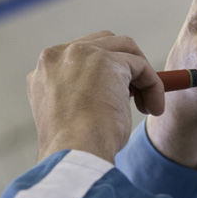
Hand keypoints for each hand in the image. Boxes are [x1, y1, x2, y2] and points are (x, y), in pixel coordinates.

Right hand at [27, 31, 163, 163]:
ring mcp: (80, 54)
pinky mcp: (106, 60)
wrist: (73, 154)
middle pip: (102, 43)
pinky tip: (153, 109)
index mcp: (43, 72)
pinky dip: (153, 86)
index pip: (79, 57)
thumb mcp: (70, 117)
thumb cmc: (74, 148)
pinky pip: (140, 66)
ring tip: (146, 105)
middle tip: (134, 96)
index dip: (102, 72)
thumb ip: (83, 95)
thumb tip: (116, 93)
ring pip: (124, 48)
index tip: (118, 94)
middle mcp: (57, 56)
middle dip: (123, 65)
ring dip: (141, 74)